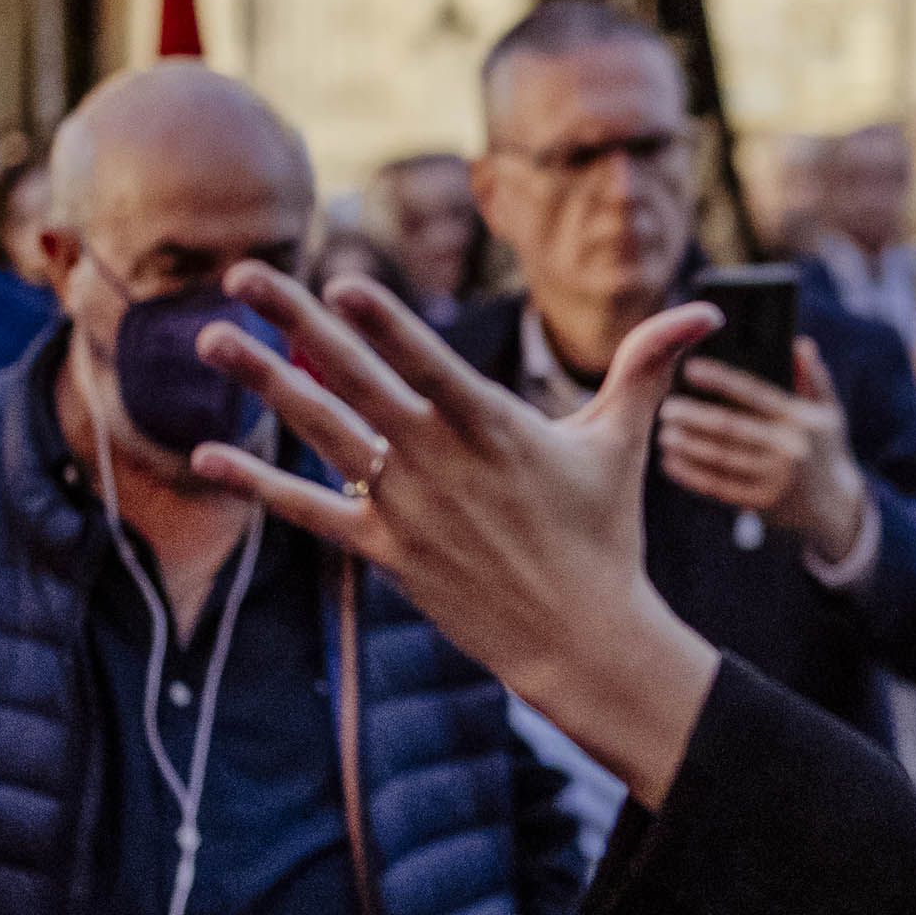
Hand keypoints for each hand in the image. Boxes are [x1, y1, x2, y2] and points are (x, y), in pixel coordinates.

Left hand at [192, 266, 722, 807]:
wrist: (581, 640)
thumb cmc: (604, 533)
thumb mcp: (623, 442)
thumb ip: (648, 366)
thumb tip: (711, 310)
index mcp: (497, 428)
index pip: (430, 365)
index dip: (384, 326)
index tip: (337, 281)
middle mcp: (443, 463)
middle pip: (357, 381)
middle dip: (295, 322)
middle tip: (241, 274)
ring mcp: (408, 509)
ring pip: (323, 434)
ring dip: (262, 383)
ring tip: (209, 337)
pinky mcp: (385, 552)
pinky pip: (310, 512)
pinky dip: (258, 484)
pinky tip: (204, 455)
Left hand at [657, 341, 869, 564]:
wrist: (833, 507)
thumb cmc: (822, 450)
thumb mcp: (828, 413)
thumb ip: (813, 378)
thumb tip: (798, 344)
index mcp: (798, 419)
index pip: (754, 393)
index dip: (721, 380)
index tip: (690, 368)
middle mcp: (787, 448)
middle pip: (730, 428)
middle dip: (694, 417)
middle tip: (667, 407)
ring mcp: (774, 478)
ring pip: (720, 458)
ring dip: (687, 446)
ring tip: (664, 433)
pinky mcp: (762, 503)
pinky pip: (719, 487)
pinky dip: (692, 475)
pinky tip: (671, 463)